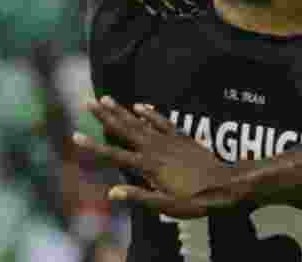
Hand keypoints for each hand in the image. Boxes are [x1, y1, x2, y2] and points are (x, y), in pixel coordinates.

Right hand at [73, 97, 235, 217]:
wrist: (225, 185)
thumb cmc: (194, 200)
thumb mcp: (165, 205)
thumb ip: (138, 197)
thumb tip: (111, 192)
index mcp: (149, 166)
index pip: (114, 155)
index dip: (94, 146)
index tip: (75, 135)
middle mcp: (156, 148)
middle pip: (125, 130)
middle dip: (105, 116)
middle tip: (88, 102)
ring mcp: (169, 140)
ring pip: (141, 122)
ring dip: (123, 110)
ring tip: (107, 97)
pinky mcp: (182, 137)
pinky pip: (163, 121)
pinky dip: (151, 113)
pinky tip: (140, 105)